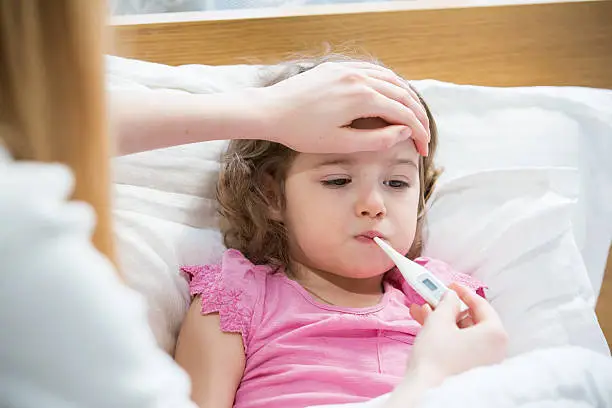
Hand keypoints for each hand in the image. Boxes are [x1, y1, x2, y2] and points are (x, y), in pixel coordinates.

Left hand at [256, 61, 430, 154]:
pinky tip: (391, 94)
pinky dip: (388, 83)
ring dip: (406, 97)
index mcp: (362, 98)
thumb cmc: (300, 132)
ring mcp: (348, 69)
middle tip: (423, 135)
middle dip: (417, 116)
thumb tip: (404, 133)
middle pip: (402, 94)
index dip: (418, 132)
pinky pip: (372, 70)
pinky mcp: (337, 67)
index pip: (403, 114)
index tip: (423, 148)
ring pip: (390, 79)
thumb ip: (376, 140)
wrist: (269, 110)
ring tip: (413, 116)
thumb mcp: (340, 143)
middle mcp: (359, 77)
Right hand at [406, 283, 507, 387]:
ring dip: (443, 321)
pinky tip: (427, 329)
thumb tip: (451, 297)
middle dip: (448, 308)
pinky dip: (447, 337)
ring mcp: (485, 363)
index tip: (449, 286)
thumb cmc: (436, 357)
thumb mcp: (439, 321)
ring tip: (422, 312)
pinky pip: (462, 347)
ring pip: (464, 334)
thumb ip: (447, 303)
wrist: (427, 392)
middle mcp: (495, 349)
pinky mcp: (472, 372)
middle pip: (472, 320)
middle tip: (433, 299)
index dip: (462, 292)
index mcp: (495, 334)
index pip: (481, 304)